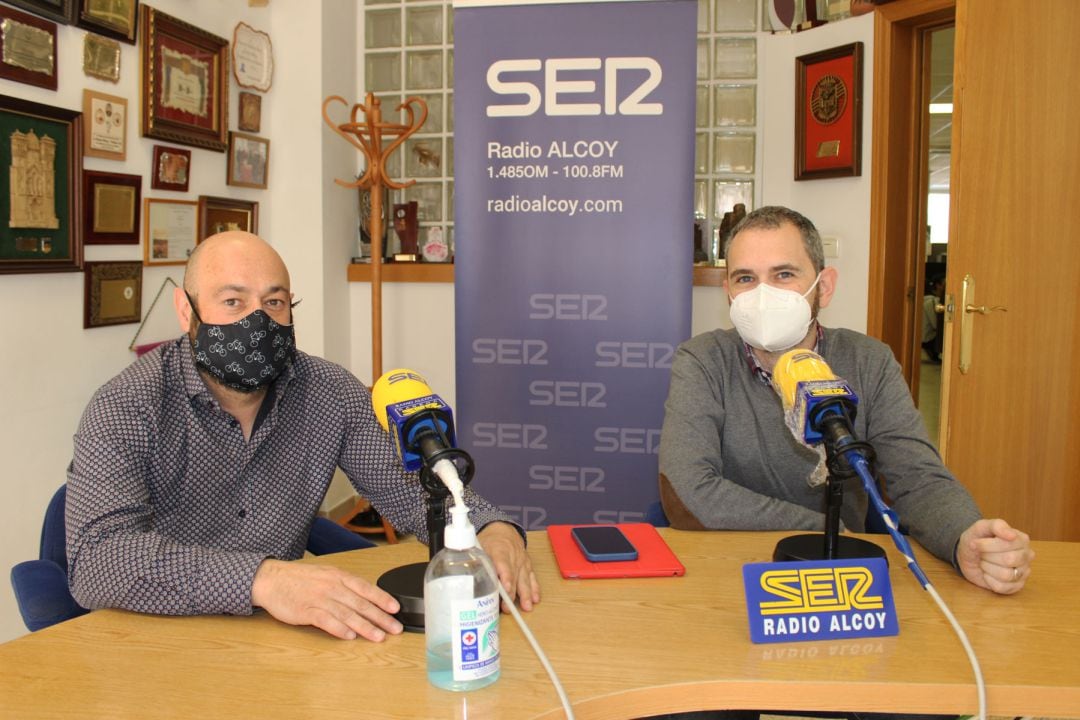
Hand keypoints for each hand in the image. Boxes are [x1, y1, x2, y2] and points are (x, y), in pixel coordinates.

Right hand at [251, 559, 403, 639]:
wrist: (271, 579)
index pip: (366, 588)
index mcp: (338, 576)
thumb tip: (367, 599)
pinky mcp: (305, 610)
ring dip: (364, 626)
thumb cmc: (300, 579)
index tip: (396, 609)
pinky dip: (338, 628)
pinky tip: (349, 636)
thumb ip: (345, 586)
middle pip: (360, 603)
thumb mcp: (326, 575)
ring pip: (346, 613)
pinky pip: (325, 620)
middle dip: (380, 617)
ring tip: (378, 636)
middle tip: (394, 628)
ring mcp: (318, 598)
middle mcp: (331, 586)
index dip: (382, 598)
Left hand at [477, 521, 540, 611]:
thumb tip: (467, 579)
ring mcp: (522, 561)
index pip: (504, 565)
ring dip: (526, 594)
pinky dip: (534, 588)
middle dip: (512, 593)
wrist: (504, 530)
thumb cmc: (489, 541)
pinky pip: (532, 577)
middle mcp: (513, 556)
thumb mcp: (479, 546)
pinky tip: (535, 599)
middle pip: (514, 576)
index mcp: (500, 550)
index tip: (506, 589)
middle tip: (508, 608)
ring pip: (525, 578)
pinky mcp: (527, 565)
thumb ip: (476, 561)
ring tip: (527, 607)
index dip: (506, 577)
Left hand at [956, 518, 1034, 593]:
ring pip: (1006, 575)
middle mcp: (1027, 556)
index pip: (1008, 544)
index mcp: (1022, 539)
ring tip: (985, 563)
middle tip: (982, 554)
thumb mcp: (981, 527)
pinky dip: (989, 581)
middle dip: (988, 557)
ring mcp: (1023, 572)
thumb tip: (1012, 535)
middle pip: (1009, 560)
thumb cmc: (977, 540)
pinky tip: (987, 574)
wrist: (968, 555)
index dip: (987, 545)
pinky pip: (1003, 588)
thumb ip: (996, 526)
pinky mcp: (1016, 586)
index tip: (976, 543)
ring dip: (988, 569)